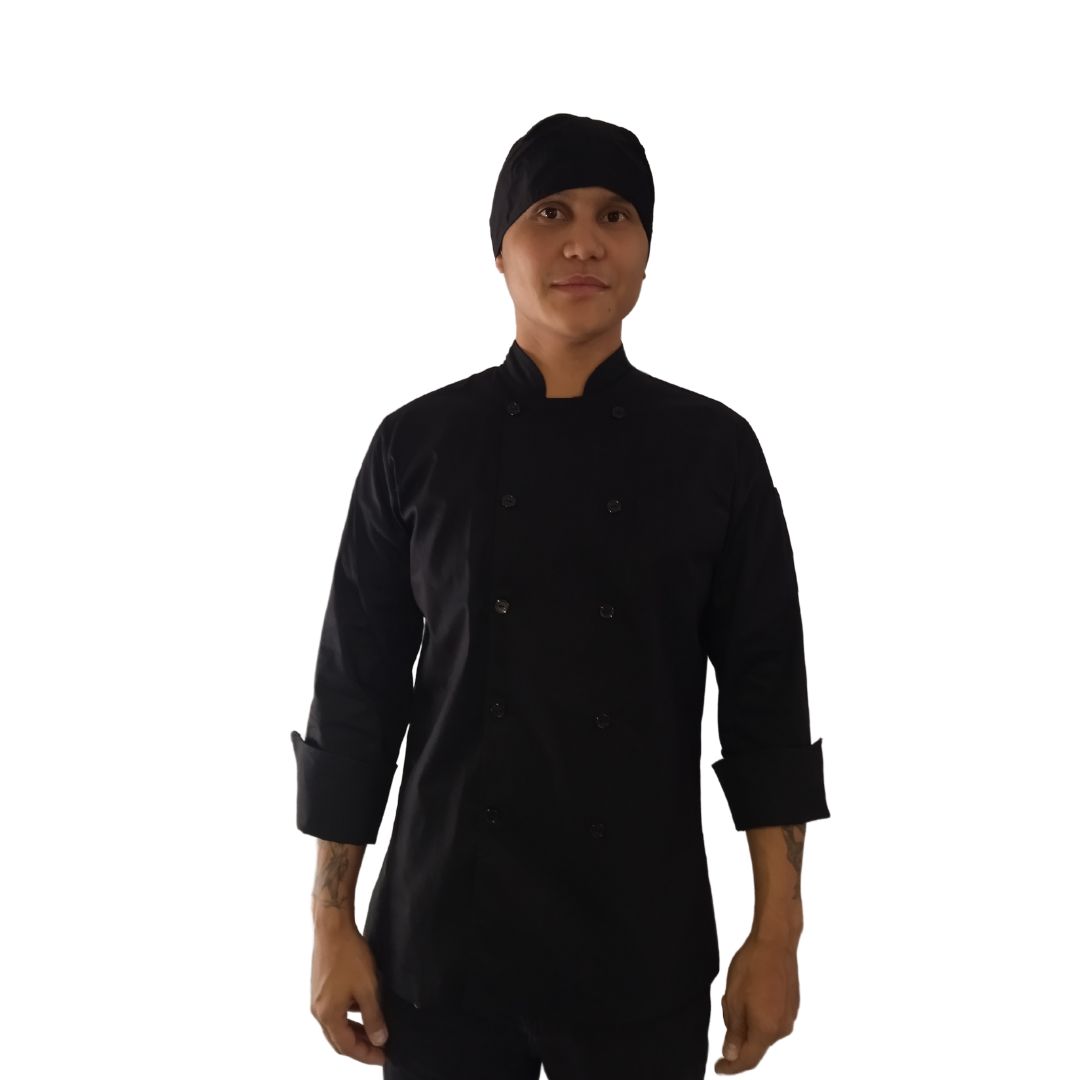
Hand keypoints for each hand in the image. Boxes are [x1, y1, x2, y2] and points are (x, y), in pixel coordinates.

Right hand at [309, 920, 389, 1065]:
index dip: (366, 1055)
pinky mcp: (320, 988)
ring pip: (336, 1026)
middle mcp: (318, 1011)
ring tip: (374, 1031)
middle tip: (379, 1049)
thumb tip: (379, 1040)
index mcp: (328, 1015)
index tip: (383, 1056)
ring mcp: (317, 999)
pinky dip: (348, 1017)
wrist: (332, 927)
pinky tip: (363, 1009)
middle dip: (359, 1047)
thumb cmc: (349, 955)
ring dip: (354, 1032)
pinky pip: (334, 1012)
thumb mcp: (367, 988)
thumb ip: (374, 1017)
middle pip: (339, 1040)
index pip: (347, 1047)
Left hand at [713, 934, 799, 1073]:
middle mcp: (782, 1029)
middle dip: (737, 1031)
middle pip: (755, 1043)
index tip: (718, 1067)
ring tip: (738, 992)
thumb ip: (734, 1032)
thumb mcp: (734, 1000)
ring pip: (762, 1029)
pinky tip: (752, 990)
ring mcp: (789, 1016)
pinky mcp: (792, 1005)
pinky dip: (758, 1011)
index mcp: (766, 1030)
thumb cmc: (752, 967)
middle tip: (727, 1004)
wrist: (775, 942)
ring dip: (747, 1019)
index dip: (731, 1067)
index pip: (747, 1059)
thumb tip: (732, 1055)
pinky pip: (771, 1017)